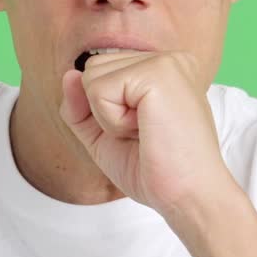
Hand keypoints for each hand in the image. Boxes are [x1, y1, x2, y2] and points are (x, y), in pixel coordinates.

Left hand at [59, 51, 231, 219]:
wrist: (188, 197)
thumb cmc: (155, 171)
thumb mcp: (105, 136)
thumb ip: (81, 106)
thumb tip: (69, 74)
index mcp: (163, 70)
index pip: (102, 73)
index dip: (106, 113)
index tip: (145, 134)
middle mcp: (168, 59)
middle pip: (93, 69)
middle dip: (104, 112)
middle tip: (145, 134)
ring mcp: (165, 62)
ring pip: (91, 77)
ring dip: (108, 117)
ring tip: (146, 132)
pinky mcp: (158, 72)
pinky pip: (98, 90)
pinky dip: (112, 121)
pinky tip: (146, 130)